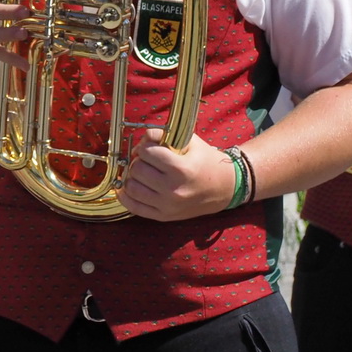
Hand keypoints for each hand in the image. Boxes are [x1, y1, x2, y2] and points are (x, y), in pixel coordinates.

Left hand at [119, 128, 237, 220]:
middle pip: (137, 169)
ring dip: (132, 176)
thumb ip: (164, 135)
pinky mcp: (163, 217)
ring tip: (141, 172)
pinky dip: (126, 195)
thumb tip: (142, 137)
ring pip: (131, 187)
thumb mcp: (190, 141)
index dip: (145, 146)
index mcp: (182, 169)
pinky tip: (130, 186)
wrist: (224, 188)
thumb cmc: (206, 161)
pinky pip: (133, 207)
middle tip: (146, 159)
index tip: (150, 147)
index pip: (147, 153)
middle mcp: (173, 190)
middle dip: (138, 160)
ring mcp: (167, 206)